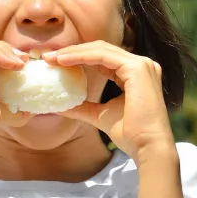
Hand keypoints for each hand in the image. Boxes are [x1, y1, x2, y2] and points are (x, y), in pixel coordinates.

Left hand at [43, 41, 175, 164]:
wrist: (147, 148)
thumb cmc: (130, 135)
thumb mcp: (100, 115)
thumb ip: (82, 107)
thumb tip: (58, 106)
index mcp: (135, 74)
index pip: (102, 58)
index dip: (78, 57)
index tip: (54, 63)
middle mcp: (141, 65)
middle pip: (101, 49)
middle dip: (73, 51)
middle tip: (48, 57)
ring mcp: (141, 65)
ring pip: (101, 49)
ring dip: (74, 52)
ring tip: (53, 58)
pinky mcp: (137, 69)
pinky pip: (103, 56)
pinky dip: (82, 56)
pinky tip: (64, 61)